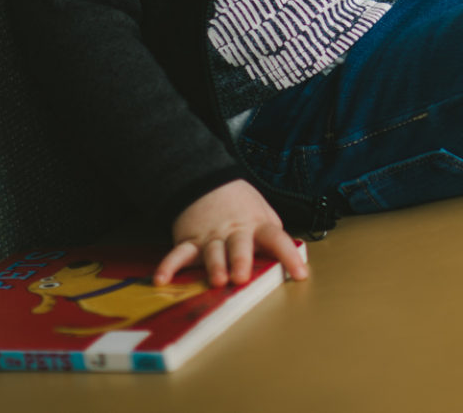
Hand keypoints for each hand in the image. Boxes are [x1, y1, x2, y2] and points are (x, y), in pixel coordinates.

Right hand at [153, 179, 309, 287]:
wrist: (208, 182)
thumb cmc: (241, 206)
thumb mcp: (264, 214)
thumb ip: (274, 237)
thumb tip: (293, 261)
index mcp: (257, 225)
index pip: (277, 239)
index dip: (289, 256)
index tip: (300, 273)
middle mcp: (235, 232)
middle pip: (239, 245)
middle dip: (240, 260)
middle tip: (241, 277)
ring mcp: (210, 236)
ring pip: (212, 252)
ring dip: (214, 265)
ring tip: (217, 280)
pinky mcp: (189, 240)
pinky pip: (178, 254)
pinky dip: (168, 266)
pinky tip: (162, 279)